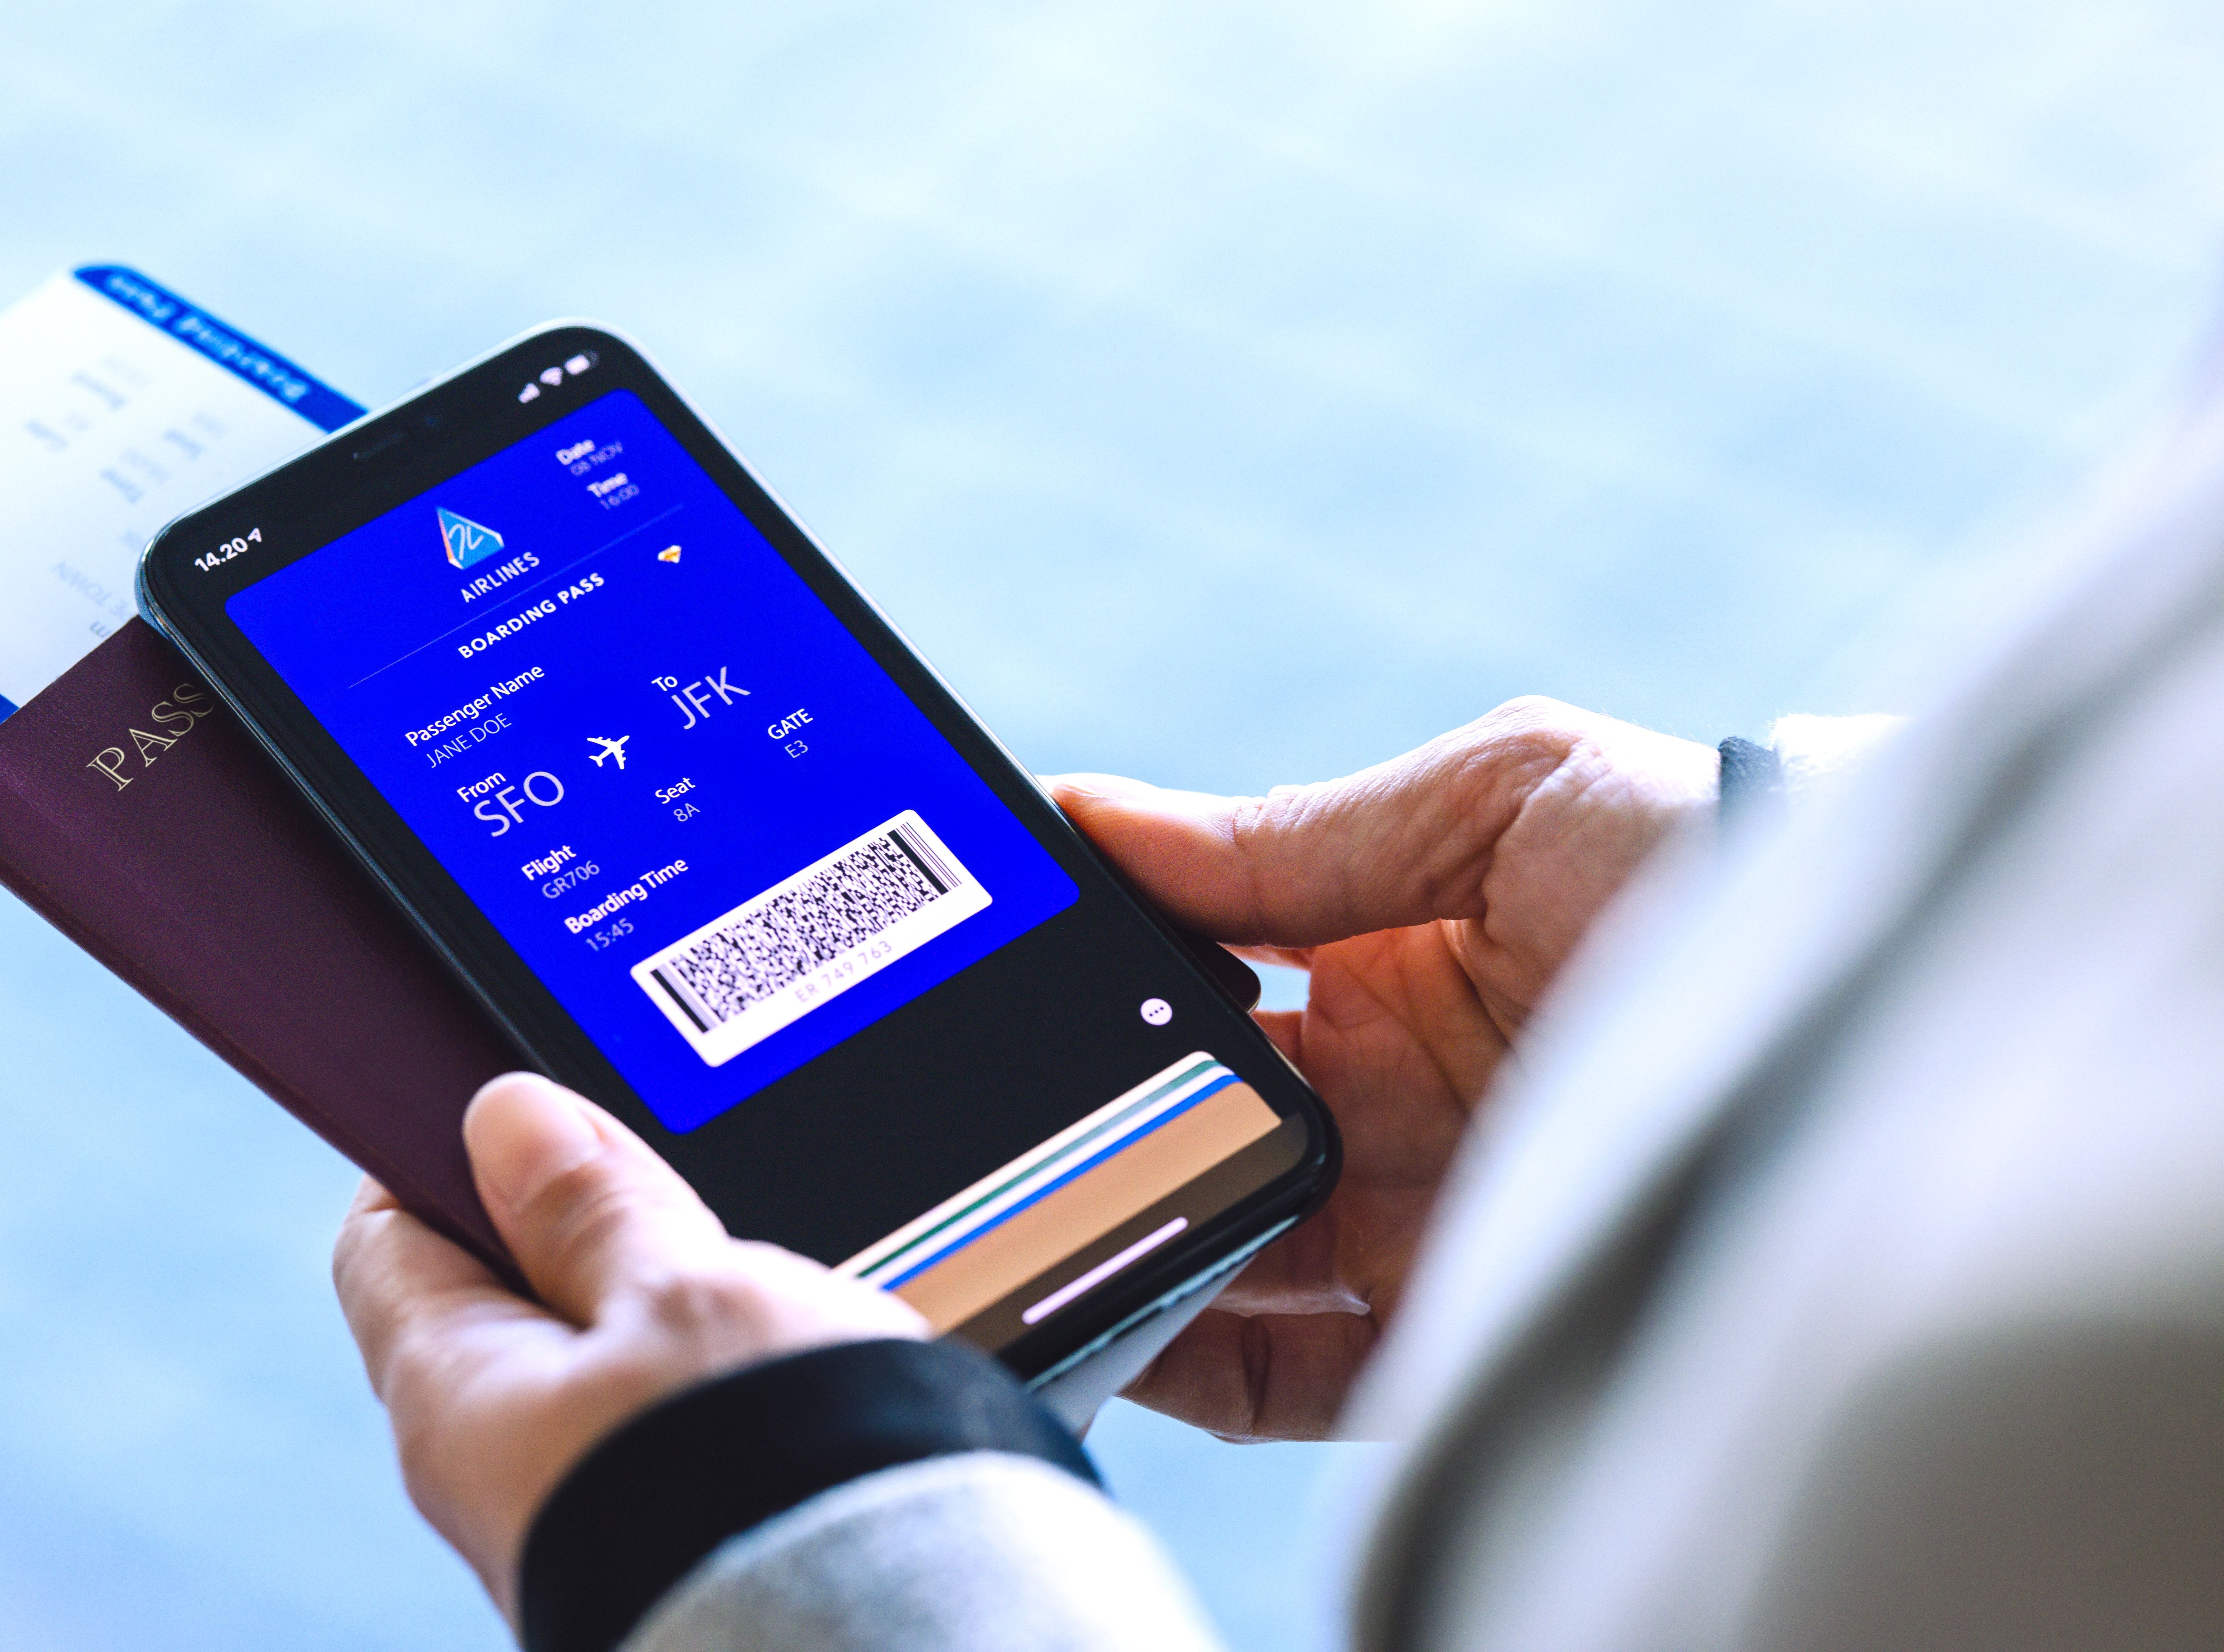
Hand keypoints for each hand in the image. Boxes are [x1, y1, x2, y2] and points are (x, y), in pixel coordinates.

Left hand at [334, 1072, 925, 1624]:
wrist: (873, 1632)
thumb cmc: (764, 1481)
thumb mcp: (681, 1292)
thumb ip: (595, 1206)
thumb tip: (510, 1118)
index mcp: (457, 1398)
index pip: (388, 1239)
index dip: (444, 1154)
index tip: (523, 1108)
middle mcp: (493, 1473)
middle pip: (501, 1299)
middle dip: (588, 1229)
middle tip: (674, 1204)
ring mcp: (573, 1516)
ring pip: (596, 1363)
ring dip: (669, 1309)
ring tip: (753, 1299)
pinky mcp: (656, 1541)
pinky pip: (661, 1427)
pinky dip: (712, 1379)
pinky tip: (785, 1375)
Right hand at [1049, 697, 1713, 1437]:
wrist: (1881, 994)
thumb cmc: (1702, 845)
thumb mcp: (1497, 790)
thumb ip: (1288, 833)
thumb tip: (1093, 816)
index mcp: (1388, 969)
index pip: (1199, 992)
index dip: (1103, 988)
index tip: (1003, 977)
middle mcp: (1387, 1103)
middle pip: (1189, 1126)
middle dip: (1087, 1125)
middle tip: (983, 1119)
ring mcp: (1412, 1220)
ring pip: (1215, 1245)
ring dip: (1115, 1236)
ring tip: (1015, 1225)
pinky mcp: (1446, 1330)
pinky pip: (1282, 1370)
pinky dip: (1183, 1354)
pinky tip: (1106, 1317)